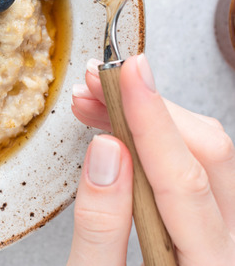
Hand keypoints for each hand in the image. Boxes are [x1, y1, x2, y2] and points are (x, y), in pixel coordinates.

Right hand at [67, 54, 234, 264]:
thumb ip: (101, 226)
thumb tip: (106, 153)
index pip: (186, 180)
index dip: (151, 120)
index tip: (125, 76)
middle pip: (212, 157)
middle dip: (150, 110)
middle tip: (97, 86)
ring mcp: (233, 243)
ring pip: (213, 158)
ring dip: (155, 121)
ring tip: (99, 106)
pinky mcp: (219, 234)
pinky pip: (204, 174)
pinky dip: (161, 144)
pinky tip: (125, 136)